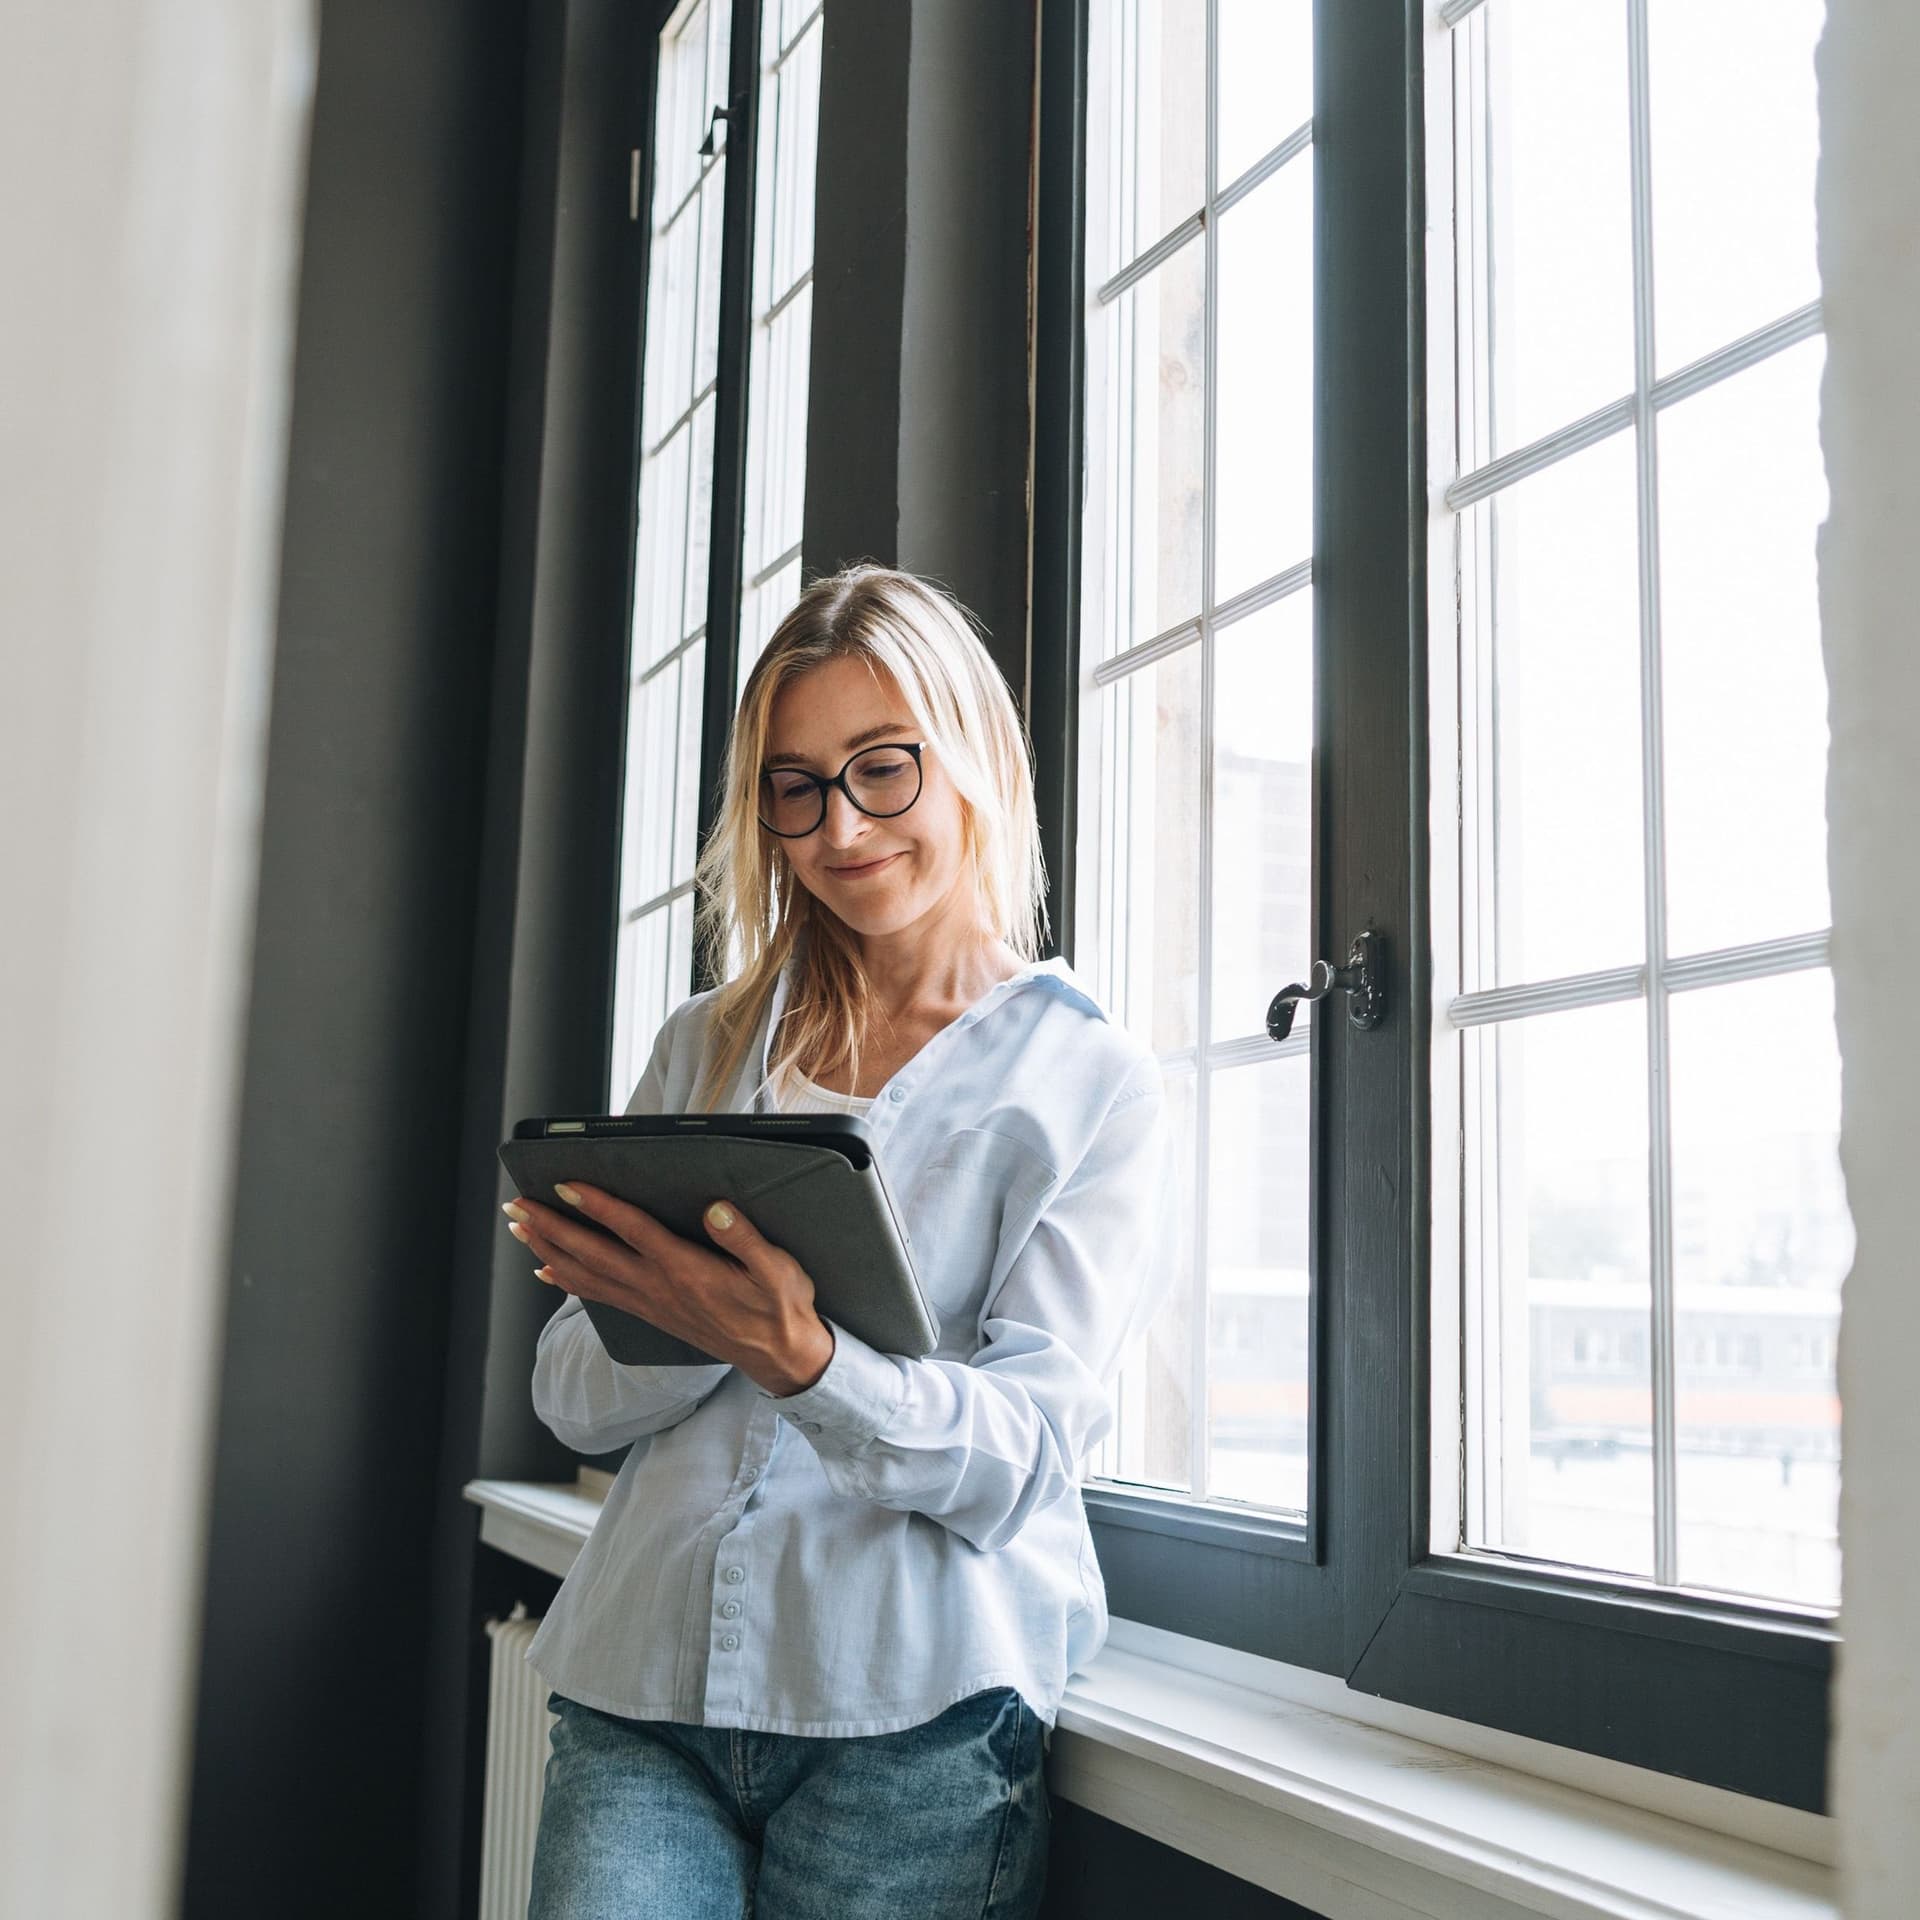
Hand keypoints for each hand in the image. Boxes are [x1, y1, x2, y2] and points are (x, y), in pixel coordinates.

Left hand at [502, 1184, 834, 1396]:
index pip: (632, 1231)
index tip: (565, 1186)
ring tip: (520, 1230)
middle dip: (551, 1228)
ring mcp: (650, 1302)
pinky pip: (597, 1296)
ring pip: (586, 1275)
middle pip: (592, 1253)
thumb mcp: (777, 1270)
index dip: (597, 1207)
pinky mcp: (650, 1313)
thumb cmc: (779, 1308)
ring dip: (548, 1250)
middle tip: (516, 1206)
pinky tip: (547, 1272)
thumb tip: (716, 1208)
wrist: (779, 1357)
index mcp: (686, 1269)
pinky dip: (566, 1281)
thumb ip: (745, 1239)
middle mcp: (658, 1287)